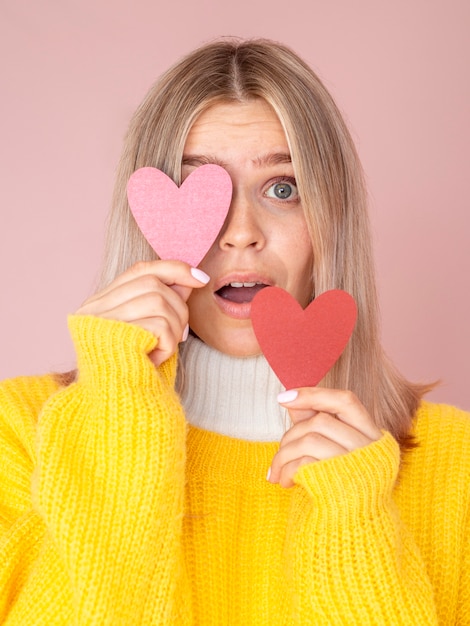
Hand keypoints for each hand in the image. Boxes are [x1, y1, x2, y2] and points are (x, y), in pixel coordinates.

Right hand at [76, 260, 209, 366]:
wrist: (118, 409)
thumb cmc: (134, 371)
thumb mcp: (149, 332)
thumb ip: (163, 303)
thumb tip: (191, 278)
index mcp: (98, 304)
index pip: (140, 270)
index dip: (173, 269)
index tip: (200, 278)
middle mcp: (92, 309)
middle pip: (152, 283)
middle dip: (178, 306)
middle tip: (180, 334)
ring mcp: (99, 322)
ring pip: (158, 301)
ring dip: (174, 327)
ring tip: (165, 348)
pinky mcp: (113, 337)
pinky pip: (159, 326)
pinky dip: (167, 344)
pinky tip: (155, 360)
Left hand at [268, 388, 381, 487]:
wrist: (355, 535)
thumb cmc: (341, 488)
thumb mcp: (333, 453)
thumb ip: (316, 425)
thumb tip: (290, 399)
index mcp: (373, 434)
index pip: (346, 400)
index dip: (314, 394)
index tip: (283, 397)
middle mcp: (371, 448)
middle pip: (321, 422)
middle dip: (290, 435)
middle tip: (278, 454)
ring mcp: (359, 467)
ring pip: (309, 439)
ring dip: (284, 454)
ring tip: (276, 473)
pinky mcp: (342, 485)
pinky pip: (305, 463)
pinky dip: (287, 470)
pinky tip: (284, 483)